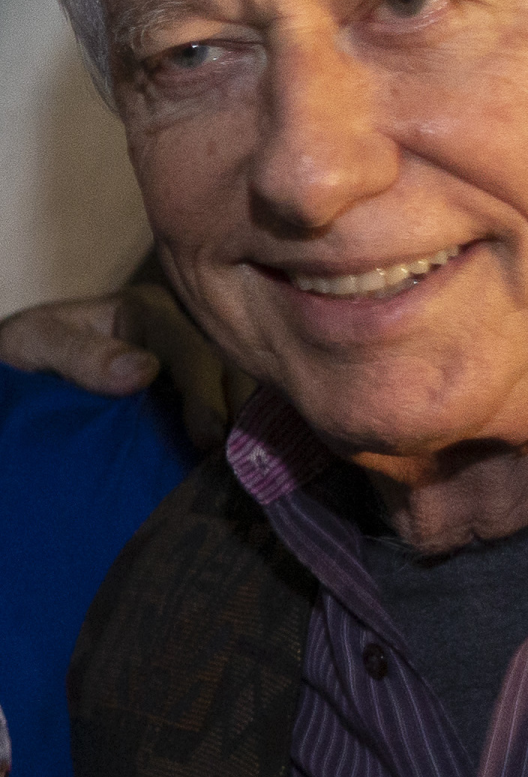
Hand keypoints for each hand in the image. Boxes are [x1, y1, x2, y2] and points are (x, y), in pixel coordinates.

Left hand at [0, 285, 254, 449]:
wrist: (28, 378)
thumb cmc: (30, 356)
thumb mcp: (38, 344)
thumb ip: (82, 355)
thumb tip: (143, 370)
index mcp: (151, 311)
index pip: (193, 349)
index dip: (204, 394)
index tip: (207, 439)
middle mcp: (187, 333)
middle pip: (233, 369)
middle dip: (243, 413)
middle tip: (243, 460)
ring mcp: (200, 365)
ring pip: (244, 391)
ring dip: (251, 427)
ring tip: (250, 465)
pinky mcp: (203, 394)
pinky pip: (233, 410)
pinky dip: (244, 434)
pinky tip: (248, 461)